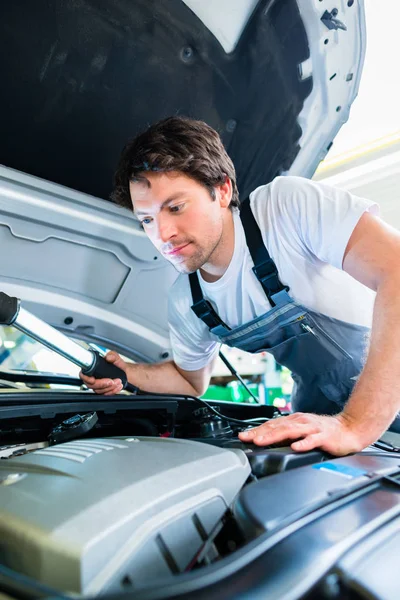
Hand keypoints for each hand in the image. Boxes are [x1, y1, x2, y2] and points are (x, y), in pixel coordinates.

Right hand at [79, 351, 126, 394]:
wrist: (125, 372)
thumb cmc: (118, 365)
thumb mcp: (116, 358)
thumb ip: (113, 355)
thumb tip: (108, 357)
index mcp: (93, 369)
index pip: (84, 375)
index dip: (86, 378)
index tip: (93, 379)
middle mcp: (94, 378)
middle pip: (91, 385)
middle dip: (102, 384)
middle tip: (111, 381)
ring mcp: (99, 385)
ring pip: (99, 390)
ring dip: (109, 387)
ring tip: (118, 381)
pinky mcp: (104, 391)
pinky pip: (105, 394)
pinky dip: (113, 391)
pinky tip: (118, 386)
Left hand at [238, 412, 364, 455]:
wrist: (350, 429)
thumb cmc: (325, 432)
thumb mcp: (302, 431)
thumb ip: (287, 435)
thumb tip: (268, 440)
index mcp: (295, 421)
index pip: (272, 425)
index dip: (256, 430)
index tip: (243, 436)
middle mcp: (301, 422)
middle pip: (277, 427)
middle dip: (260, 433)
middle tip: (247, 438)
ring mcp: (312, 428)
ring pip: (290, 431)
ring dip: (275, 436)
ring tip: (262, 442)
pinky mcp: (324, 437)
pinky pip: (312, 440)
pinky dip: (303, 443)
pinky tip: (295, 447)